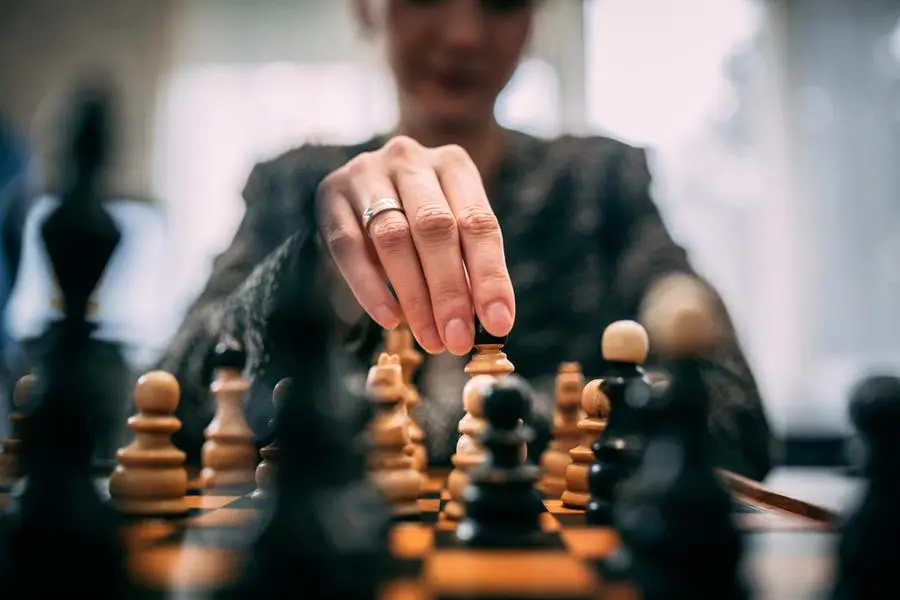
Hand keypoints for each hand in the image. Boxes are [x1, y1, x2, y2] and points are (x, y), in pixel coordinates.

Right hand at [316, 136, 514, 354]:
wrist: (363, 184)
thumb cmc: (419, 217)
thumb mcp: (452, 229)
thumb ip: (468, 268)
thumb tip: (489, 323)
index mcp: (453, 164)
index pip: (479, 223)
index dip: (490, 276)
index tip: (498, 324)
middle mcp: (410, 160)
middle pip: (434, 228)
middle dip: (450, 292)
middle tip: (458, 340)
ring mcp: (366, 172)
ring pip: (393, 237)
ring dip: (414, 296)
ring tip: (429, 338)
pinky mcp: (330, 193)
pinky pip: (348, 245)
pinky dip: (370, 286)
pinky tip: (390, 319)